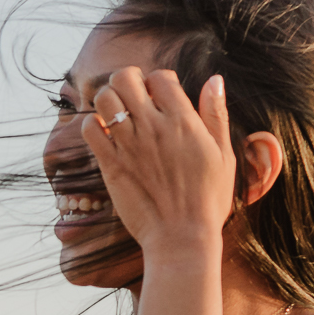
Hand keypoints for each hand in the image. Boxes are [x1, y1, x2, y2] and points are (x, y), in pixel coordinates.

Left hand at [83, 68, 250, 262]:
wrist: (181, 237)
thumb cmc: (208, 199)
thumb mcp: (224, 154)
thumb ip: (216, 115)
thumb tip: (215, 80)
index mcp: (183, 121)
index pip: (160, 77)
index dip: (159, 81)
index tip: (161, 98)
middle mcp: (153, 127)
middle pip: (125, 78)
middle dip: (128, 80)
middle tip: (134, 98)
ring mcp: (129, 145)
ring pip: (104, 98)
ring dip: (108, 100)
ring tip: (117, 114)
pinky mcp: (110, 164)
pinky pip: (89, 129)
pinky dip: (92, 125)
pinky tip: (105, 135)